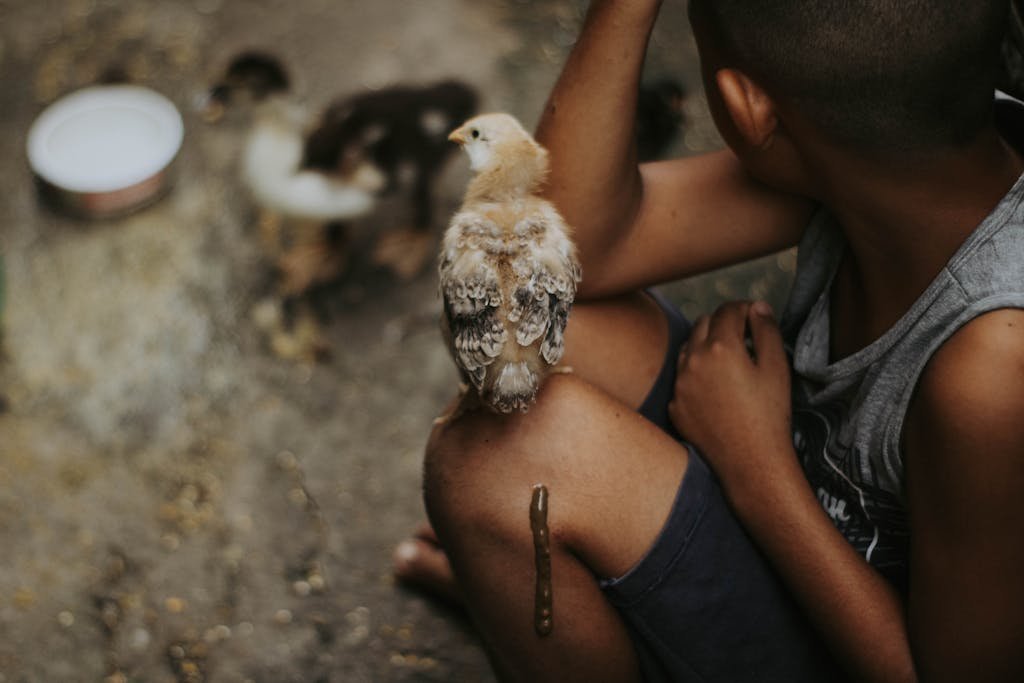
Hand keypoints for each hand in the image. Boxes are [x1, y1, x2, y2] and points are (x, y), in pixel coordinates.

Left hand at [668, 301, 796, 503]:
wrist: (750, 464)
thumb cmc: (769, 415)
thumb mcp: (776, 368)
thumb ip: (766, 331)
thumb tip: (758, 307)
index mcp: (720, 348)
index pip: (728, 311)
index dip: (745, 309)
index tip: (756, 316)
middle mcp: (693, 361)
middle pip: (703, 323)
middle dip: (723, 323)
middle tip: (745, 335)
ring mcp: (679, 384)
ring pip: (688, 348)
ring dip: (706, 345)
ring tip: (730, 360)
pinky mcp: (675, 406)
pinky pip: (682, 378)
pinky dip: (697, 374)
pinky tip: (717, 388)